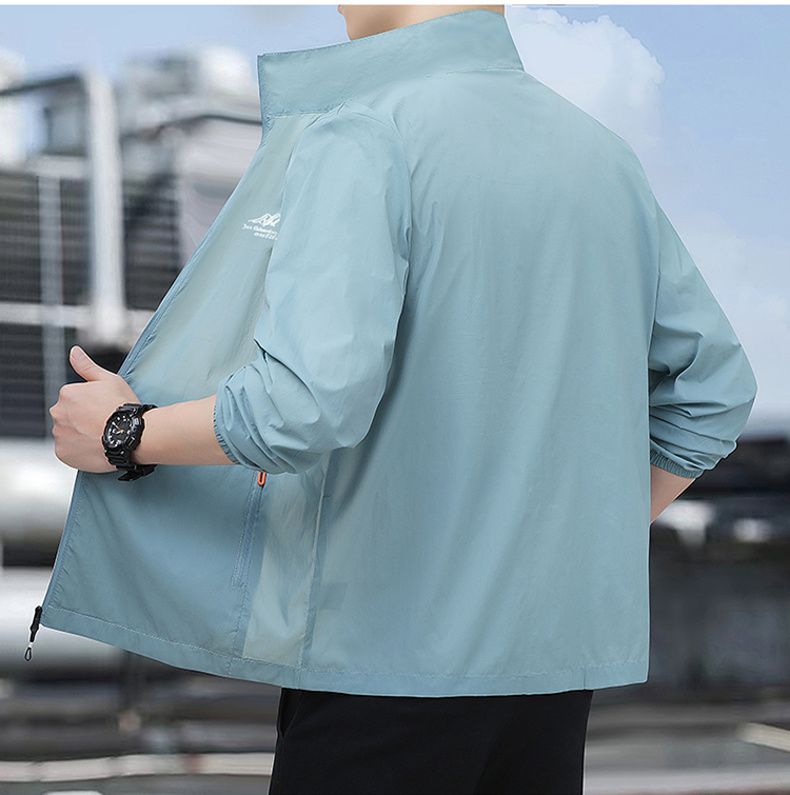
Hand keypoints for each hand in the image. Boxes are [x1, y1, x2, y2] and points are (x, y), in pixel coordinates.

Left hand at [50, 346, 140, 472]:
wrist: (132, 435)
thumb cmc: (124, 407)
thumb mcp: (110, 380)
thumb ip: (87, 366)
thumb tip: (73, 352)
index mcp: (67, 394)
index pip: (74, 400)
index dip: (92, 405)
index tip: (105, 410)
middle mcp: (58, 413)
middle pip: (68, 416)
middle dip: (82, 420)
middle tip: (103, 425)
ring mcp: (59, 434)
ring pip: (67, 433)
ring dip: (80, 435)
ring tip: (101, 437)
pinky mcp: (63, 453)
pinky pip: (68, 451)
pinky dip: (78, 450)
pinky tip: (95, 447)